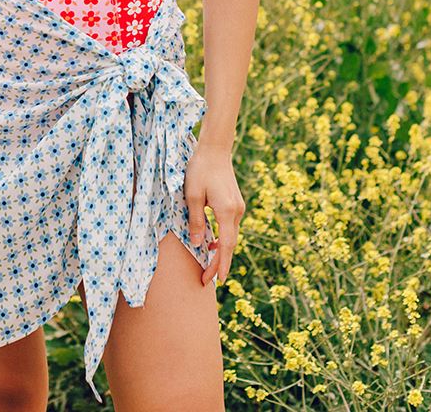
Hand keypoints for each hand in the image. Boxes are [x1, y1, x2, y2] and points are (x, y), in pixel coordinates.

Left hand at [184, 144, 244, 286]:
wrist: (215, 150)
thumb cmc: (200, 169)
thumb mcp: (192, 196)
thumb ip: (196, 221)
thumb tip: (198, 245)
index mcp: (227, 211)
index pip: (226, 245)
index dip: (221, 264)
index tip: (217, 281)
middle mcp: (237, 211)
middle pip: (230, 244)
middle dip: (219, 263)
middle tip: (207, 280)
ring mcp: (238, 207)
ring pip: (230, 236)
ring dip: (220, 251)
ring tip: (208, 266)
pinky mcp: (235, 203)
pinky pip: (230, 226)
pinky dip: (222, 238)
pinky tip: (212, 243)